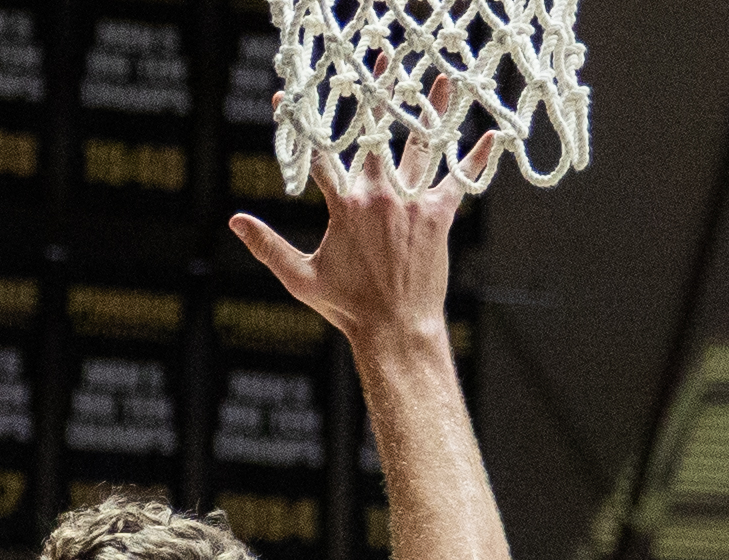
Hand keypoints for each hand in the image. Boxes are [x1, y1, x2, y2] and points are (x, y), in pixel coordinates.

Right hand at [232, 78, 492, 349]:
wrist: (394, 327)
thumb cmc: (346, 305)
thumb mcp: (299, 277)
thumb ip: (267, 245)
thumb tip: (234, 221)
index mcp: (345, 206)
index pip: (319, 156)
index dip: (301, 125)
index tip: (285, 100)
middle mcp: (380, 195)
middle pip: (377, 134)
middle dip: (377, 95)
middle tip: (380, 63)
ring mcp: (412, 202)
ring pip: (422, 146)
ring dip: (432, 110)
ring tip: (441, 81)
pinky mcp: (439, 214)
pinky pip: (461, 179)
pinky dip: (477, 158)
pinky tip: (494, 134)